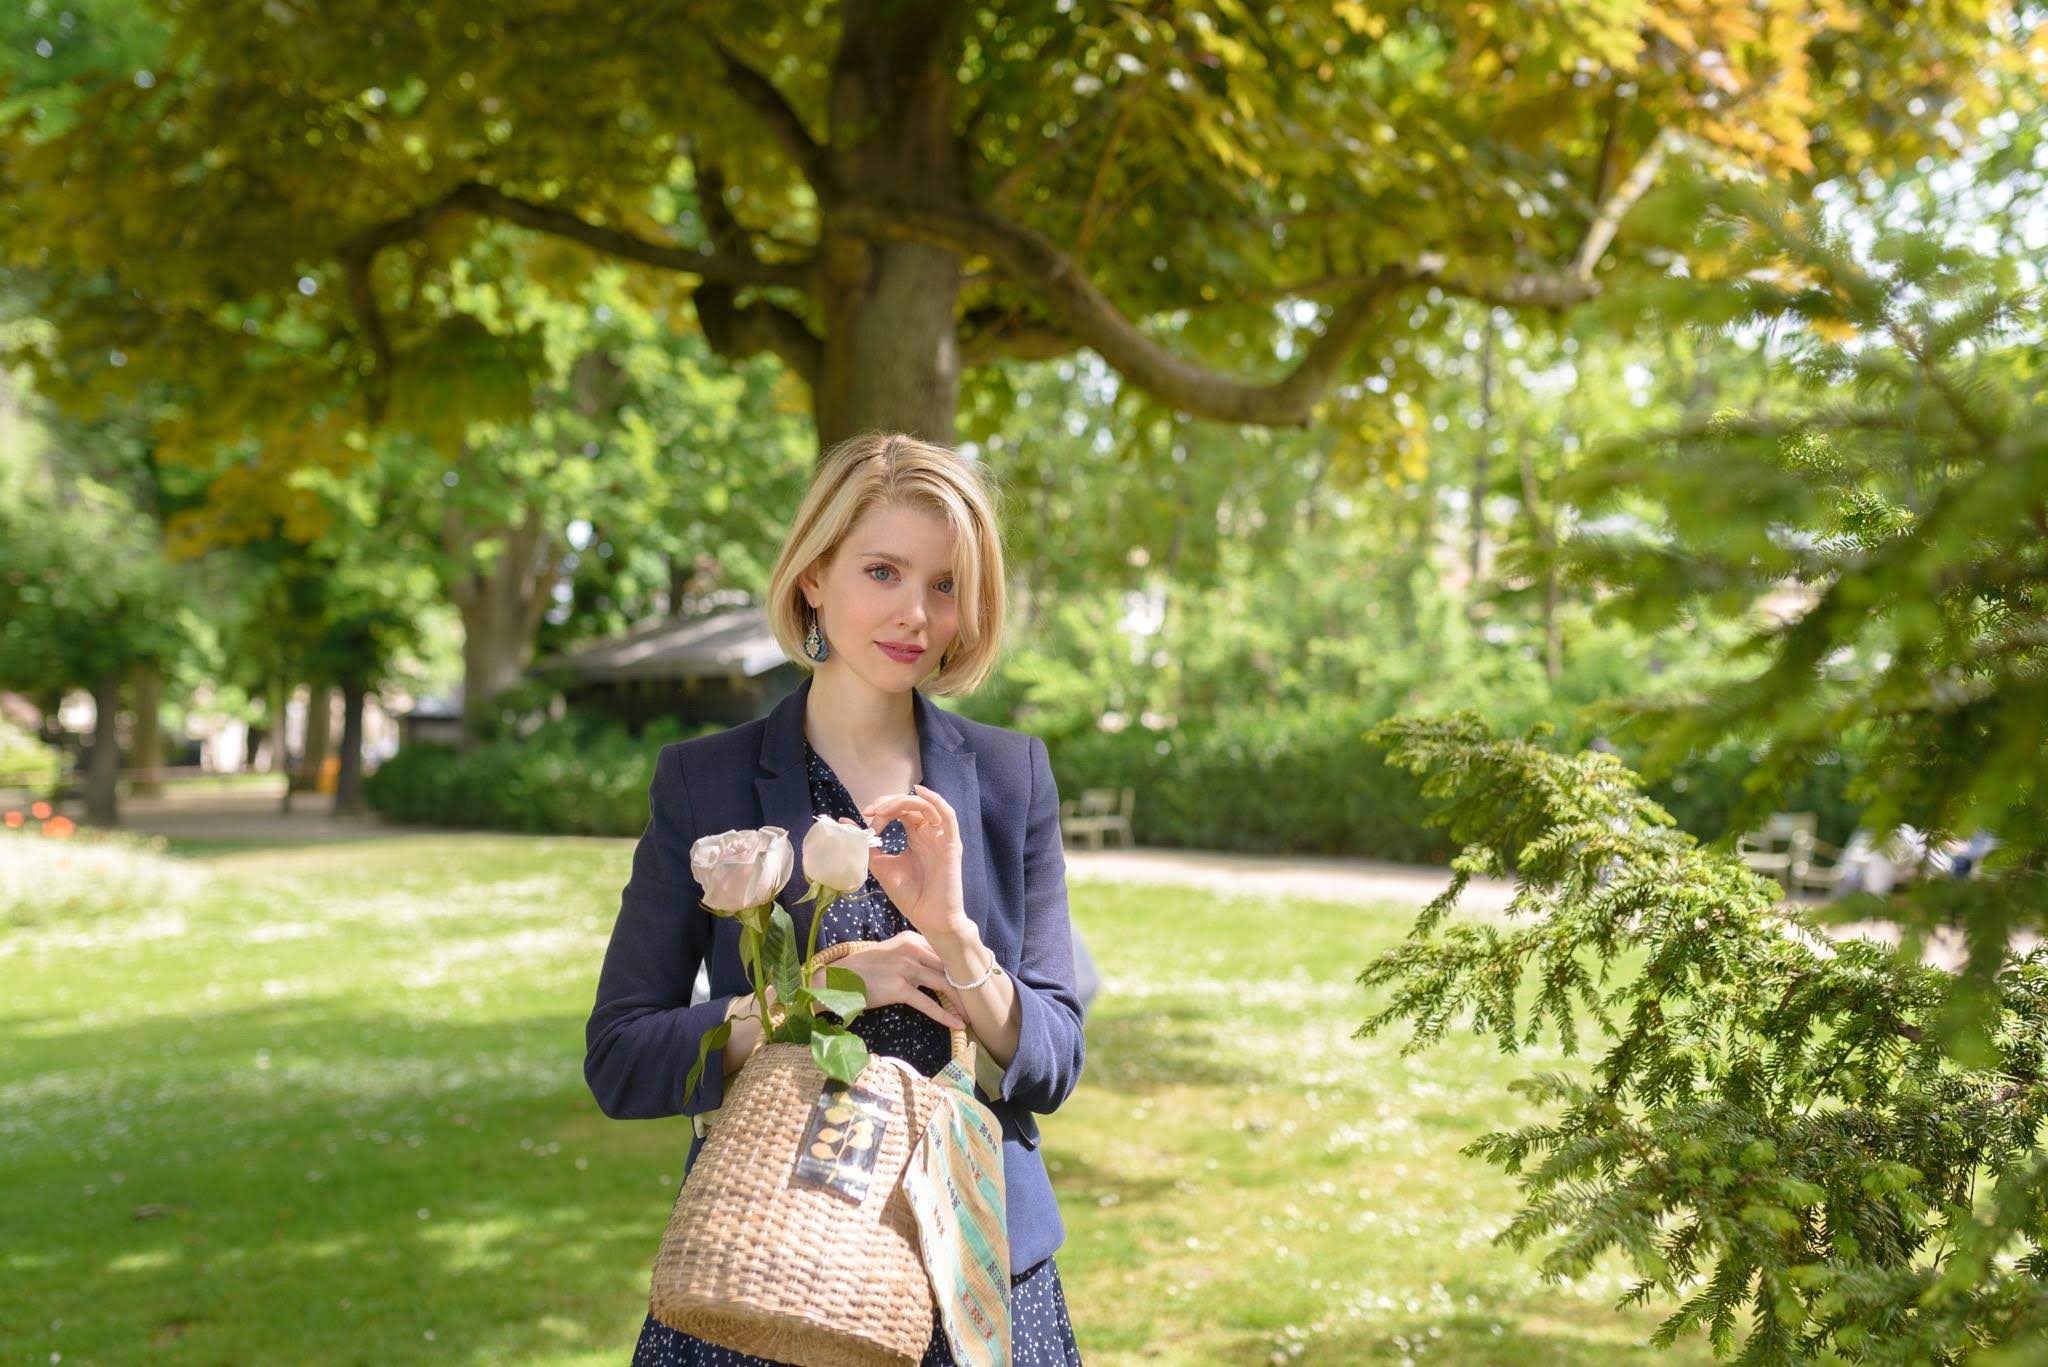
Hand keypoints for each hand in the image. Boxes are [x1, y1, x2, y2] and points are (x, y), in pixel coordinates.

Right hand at [831, 930, 967, 1030]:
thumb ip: (913, 955)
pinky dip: (945, 1016)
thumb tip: (937, 967)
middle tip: (980, 997)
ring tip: (972, 1015)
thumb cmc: (863, 969)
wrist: (837, 980)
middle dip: (966, 984)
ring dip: (960, 1002)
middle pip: (947, 967)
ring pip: (943, 984)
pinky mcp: (899, 988)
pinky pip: (928, 1004)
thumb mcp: (890, 953)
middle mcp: (911, 949)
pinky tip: (956, 1024)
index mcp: (911, 938)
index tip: (979, 976)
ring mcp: (905, 968)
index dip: (963, 966)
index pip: (944, 951)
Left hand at [860, 783, 968, 940]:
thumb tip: (846, 823)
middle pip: (912, 804)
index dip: (882, 808)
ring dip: (904, 802)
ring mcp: (941, 837)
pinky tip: (918, 792)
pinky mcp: (951, 844)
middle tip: (871, 810)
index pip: (900, 810)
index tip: (864, 816)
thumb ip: (868, 845)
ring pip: (927, 805)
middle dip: (888, 802)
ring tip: (884, 809)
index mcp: (915, 837)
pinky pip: (948, 816)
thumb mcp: (882, 866)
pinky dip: (935, 800)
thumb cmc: (910, 896)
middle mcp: (929, 833)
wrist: (929, 919)